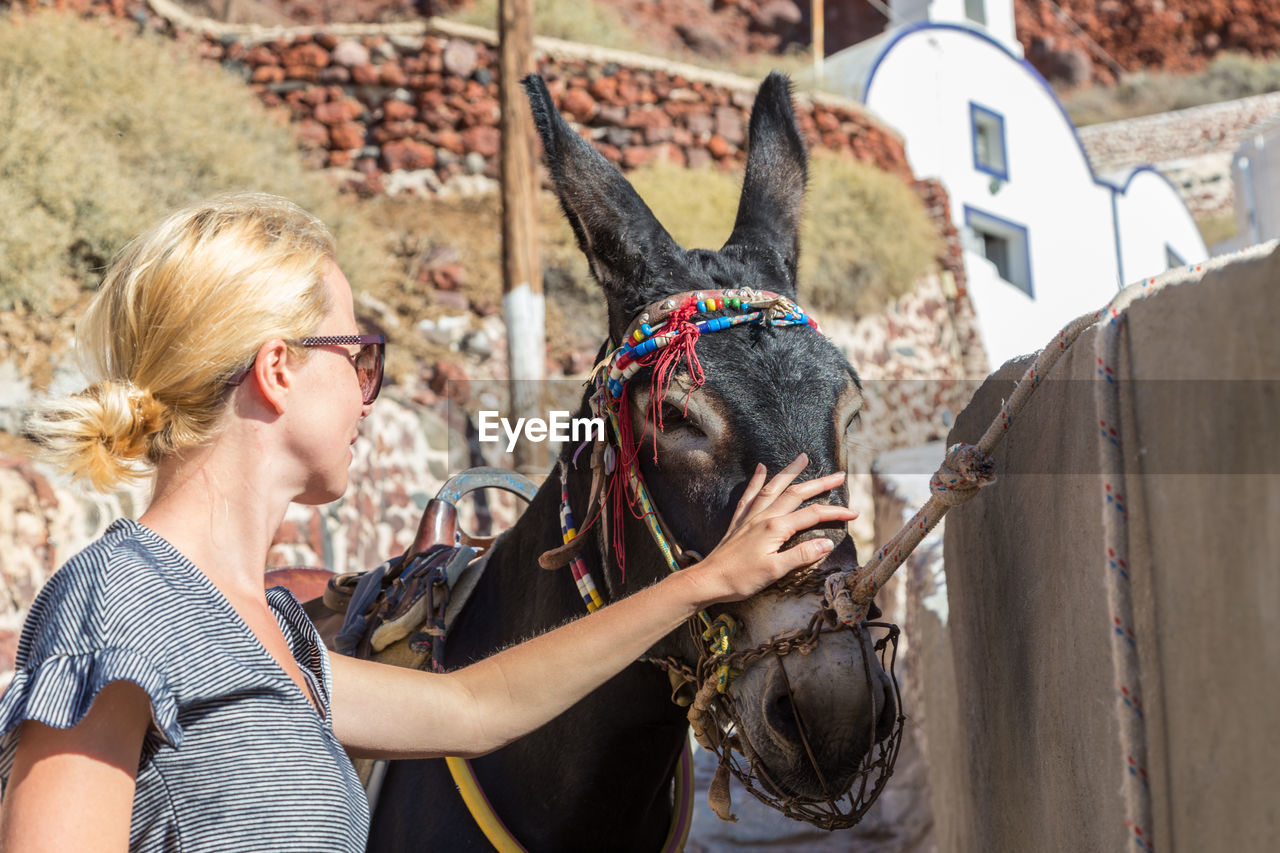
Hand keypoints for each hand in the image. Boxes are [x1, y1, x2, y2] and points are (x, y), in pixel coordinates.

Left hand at [683, 453, 856, 604]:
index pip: (812, 515)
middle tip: (839, 475)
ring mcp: (750, 516)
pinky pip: (750, 494)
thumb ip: (802, 555)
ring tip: (803, 457)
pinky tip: (761, 468)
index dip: (835, 513)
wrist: (709, 579)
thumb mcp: (776, 571)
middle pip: (796, 494)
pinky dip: (757, 480)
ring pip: (774, 487)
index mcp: (775, 527)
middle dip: (819, 484)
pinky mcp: (739, 520)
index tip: (854, 514)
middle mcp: (764, 516)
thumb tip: (827, 543)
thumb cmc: (741, 579)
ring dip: (790, 472)